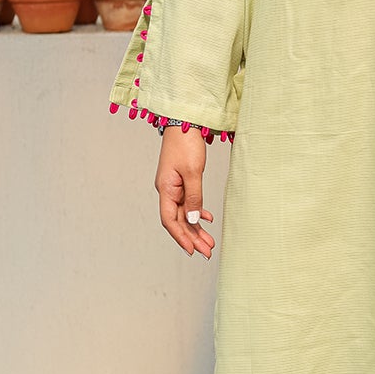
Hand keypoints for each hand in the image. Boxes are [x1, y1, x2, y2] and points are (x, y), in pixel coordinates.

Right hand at [155, 128, 215, 257]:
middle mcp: (167, 190)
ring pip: (185, 213)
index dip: (181, 237)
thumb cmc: (186, 143)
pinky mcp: (182, 180)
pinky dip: (198, 212)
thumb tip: (194, 221)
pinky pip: (189, 202)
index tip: (192, 250)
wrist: (185, 121)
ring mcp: (174, 186)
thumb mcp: (193, 172)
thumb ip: (194, 197)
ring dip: (196, 228)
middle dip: (192, 238)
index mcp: (165, 189)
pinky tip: (207, 220)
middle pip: (178, 220)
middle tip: (206, 252)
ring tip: (209, 242)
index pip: (170, 220)